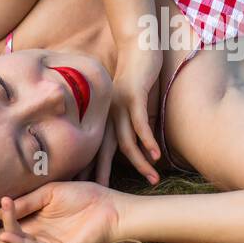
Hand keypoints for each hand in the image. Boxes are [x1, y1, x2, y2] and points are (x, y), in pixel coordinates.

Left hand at [92, 44, 161, 186]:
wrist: (137, 45)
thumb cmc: (136, 76)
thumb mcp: (129, 103)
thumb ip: (130, 123)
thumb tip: (138, 147)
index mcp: (104, 117)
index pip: (94, 149)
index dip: (91, 169)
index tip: (87, 191)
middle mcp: (108, 114)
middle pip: (103, 150)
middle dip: (103, 174)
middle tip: (104, 196)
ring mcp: (119, 105)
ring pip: (127, 141)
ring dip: (140, 162)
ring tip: (152, 179)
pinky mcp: (134, 96)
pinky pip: (140, 123)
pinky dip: (148, 140)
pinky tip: (155, 155)